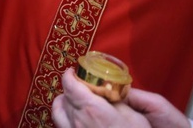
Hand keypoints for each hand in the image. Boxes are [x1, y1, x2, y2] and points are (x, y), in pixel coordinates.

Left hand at [52, 68, 188, 127]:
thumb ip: (118, 102)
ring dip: (65, 100)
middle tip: (82, 85)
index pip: (70, 85)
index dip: (69, 75)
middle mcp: (77, 120)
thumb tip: (109, 92)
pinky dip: (62, 114)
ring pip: (59, 110)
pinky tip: (71, 113)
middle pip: (65, 96)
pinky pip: (60, 122)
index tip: (74, 71)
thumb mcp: (133, 117)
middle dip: (71, 87)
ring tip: (74, 98)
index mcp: (92, 109)